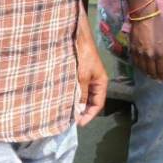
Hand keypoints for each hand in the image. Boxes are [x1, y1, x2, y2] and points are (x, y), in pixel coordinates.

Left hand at [75, 11, 107, 125]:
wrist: (77, 38)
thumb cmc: (83, 56)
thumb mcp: (82, 77)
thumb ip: (81, 94)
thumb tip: (78, 112)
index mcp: (101, 82)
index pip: (98, 103)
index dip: (89, 115)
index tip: (78, 124)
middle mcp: (94, 82)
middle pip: (90, 101)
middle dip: (81, 111)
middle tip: (69, 120)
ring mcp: (85, 78)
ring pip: (81, 96)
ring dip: (75, 104)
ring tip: (64, 112)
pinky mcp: (76, 74)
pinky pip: (75, 89)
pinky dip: (70, 96)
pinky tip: (61, 100)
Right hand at [129, 14, 162, 81]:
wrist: (144, 18)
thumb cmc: (160, 27)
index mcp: (160, 53)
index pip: (161, 69)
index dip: (162, 76)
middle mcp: (149, 56)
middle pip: (151, 71)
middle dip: (154, 76)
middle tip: (156, 79)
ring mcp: (139, 54)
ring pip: (142, 68)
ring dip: (146, 73)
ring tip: (150, 75)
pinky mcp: (132, 50)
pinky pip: (135, 63)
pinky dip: (139, 67)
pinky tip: (142, 68)